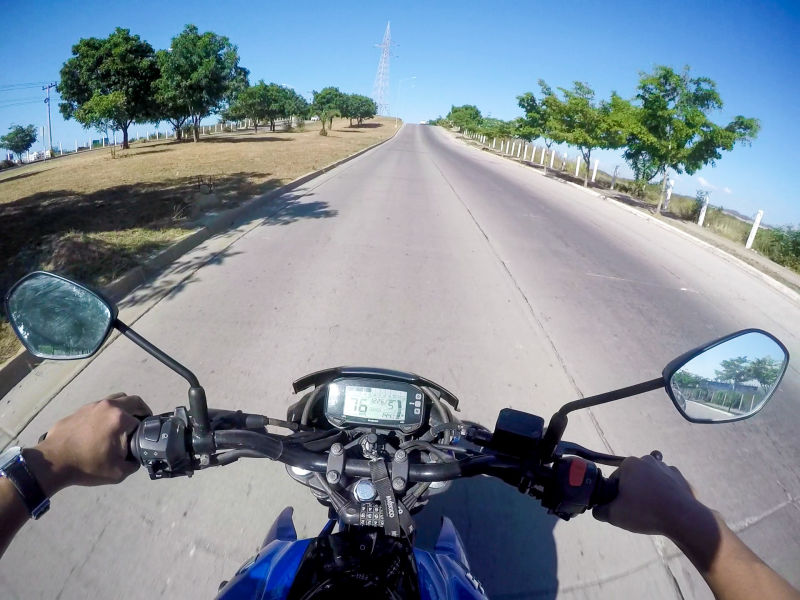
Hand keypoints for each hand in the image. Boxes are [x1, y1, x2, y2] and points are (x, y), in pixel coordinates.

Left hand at [24, 393, 151, 496]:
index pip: (142, 420)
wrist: (52, 462)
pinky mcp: (80, 409)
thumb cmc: (86, 466)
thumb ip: (134, 463)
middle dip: (141, 411)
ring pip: (117, 399)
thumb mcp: (118, 472)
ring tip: (122, 424)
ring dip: (124, 408)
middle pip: (133, 401)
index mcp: (120, 418)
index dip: (145, 430)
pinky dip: (107, 412)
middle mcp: (108, 406)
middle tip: (141, 424)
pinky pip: (100, 406)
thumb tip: (137, 458)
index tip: (144, 438)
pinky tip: (102, 428)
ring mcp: (93, 405)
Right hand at [592, 454, 704, 537]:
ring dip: (648, 491)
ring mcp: (666, 467)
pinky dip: (664, 493)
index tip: (620, 507)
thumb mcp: (614, 515)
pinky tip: (665, 507)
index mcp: (629, 464)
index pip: (614, 479)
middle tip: (635, 510)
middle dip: (632, 491)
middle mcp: (647, 460)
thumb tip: (597, 510)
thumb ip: (600, 511)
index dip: (614, 495)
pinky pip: (667, 484)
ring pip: (650, 480)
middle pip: (633, 478)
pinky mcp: (680, 478)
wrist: (683, 518)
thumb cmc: (645, 512)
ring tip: (651, 509)